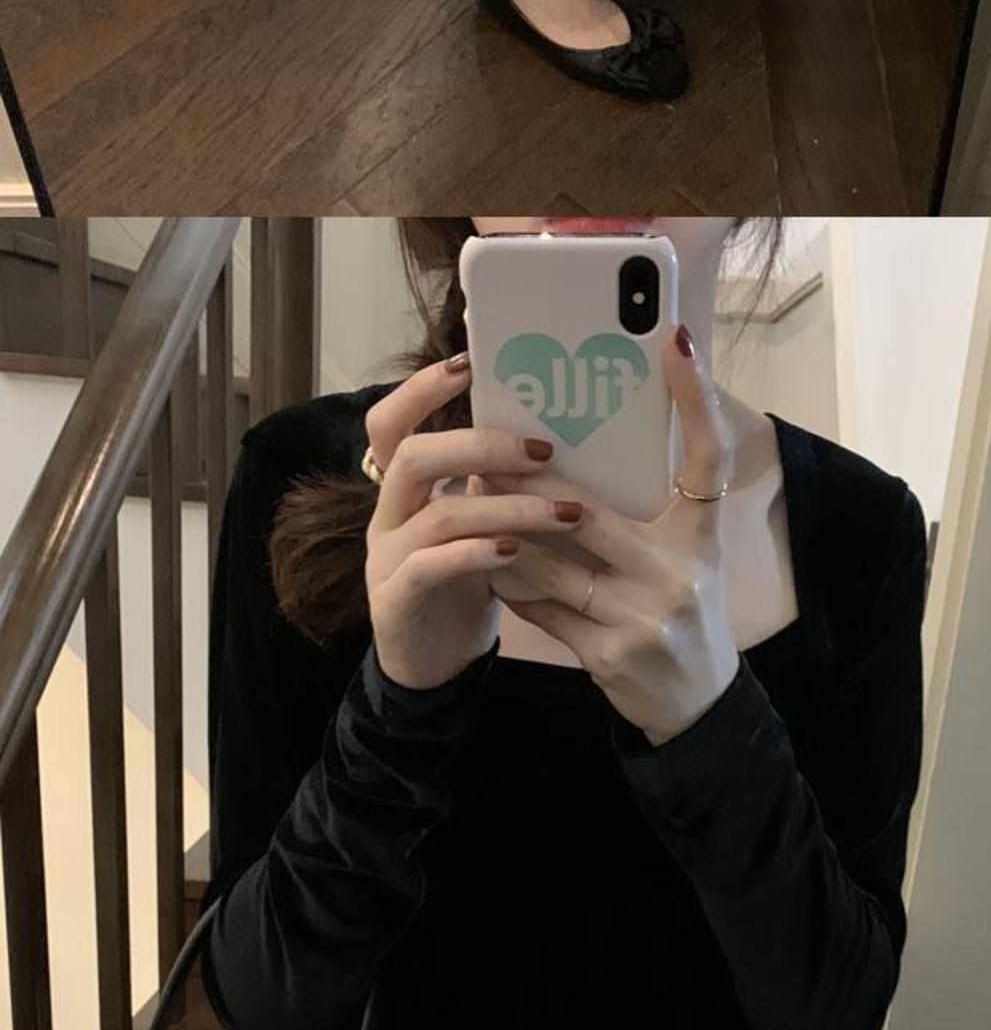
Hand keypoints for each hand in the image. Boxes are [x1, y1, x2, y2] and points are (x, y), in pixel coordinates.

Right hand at [364, 358, 581, 690]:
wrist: (433, 666)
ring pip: (437, 514)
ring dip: (507, 507)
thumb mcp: (479, 524)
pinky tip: (517, 552)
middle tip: (544, 451)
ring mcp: (386, 559)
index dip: (421, 389)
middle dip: (481, 445)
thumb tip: (554, 433)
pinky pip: (431, 567)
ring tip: (564, 513)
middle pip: (414, 456)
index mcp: (404, 489)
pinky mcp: (396, 601)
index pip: (393, 423)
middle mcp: (387, 515)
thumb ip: (494, 483)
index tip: (468, 363)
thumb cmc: (465, 583)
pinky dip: (477, 553)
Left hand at [494, 325, 739, 741]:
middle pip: (583, 511)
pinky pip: (540, 608)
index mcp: (698, 537)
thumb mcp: (691, 555)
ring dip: (502, 529)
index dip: (695, 398)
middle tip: (483, 449)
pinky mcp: (607, 654)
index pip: (707, 456)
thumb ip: (655, 506)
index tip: (672, 342)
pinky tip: (483, 558)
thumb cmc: (687, 615)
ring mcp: (640, 617)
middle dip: (526, 483)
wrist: (698, 708)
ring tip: (466, 501)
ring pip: (547, 561)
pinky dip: (509, 581)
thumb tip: (604, 441)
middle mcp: (675, 573)